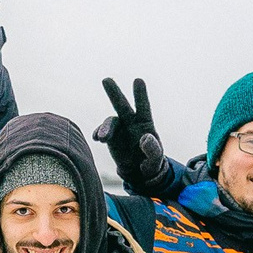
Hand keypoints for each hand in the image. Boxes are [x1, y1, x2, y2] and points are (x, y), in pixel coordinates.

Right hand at [95, 77, 171, 197]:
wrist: (138, 173)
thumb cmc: (151, 163)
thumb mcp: (155, 160)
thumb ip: (153, 150)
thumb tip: (145, 138)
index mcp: (145, 123)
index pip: (143, 106)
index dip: (140, 94)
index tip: (138, 80)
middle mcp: (131, 122)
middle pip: (122, 105)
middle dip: (114, 92)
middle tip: (106, 79)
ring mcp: (119, 129)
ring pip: (110, 121)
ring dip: (106, 128)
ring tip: (102, 138)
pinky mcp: (110, 138)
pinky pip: (102, 132)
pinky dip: (98, 133)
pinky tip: (97, 138)